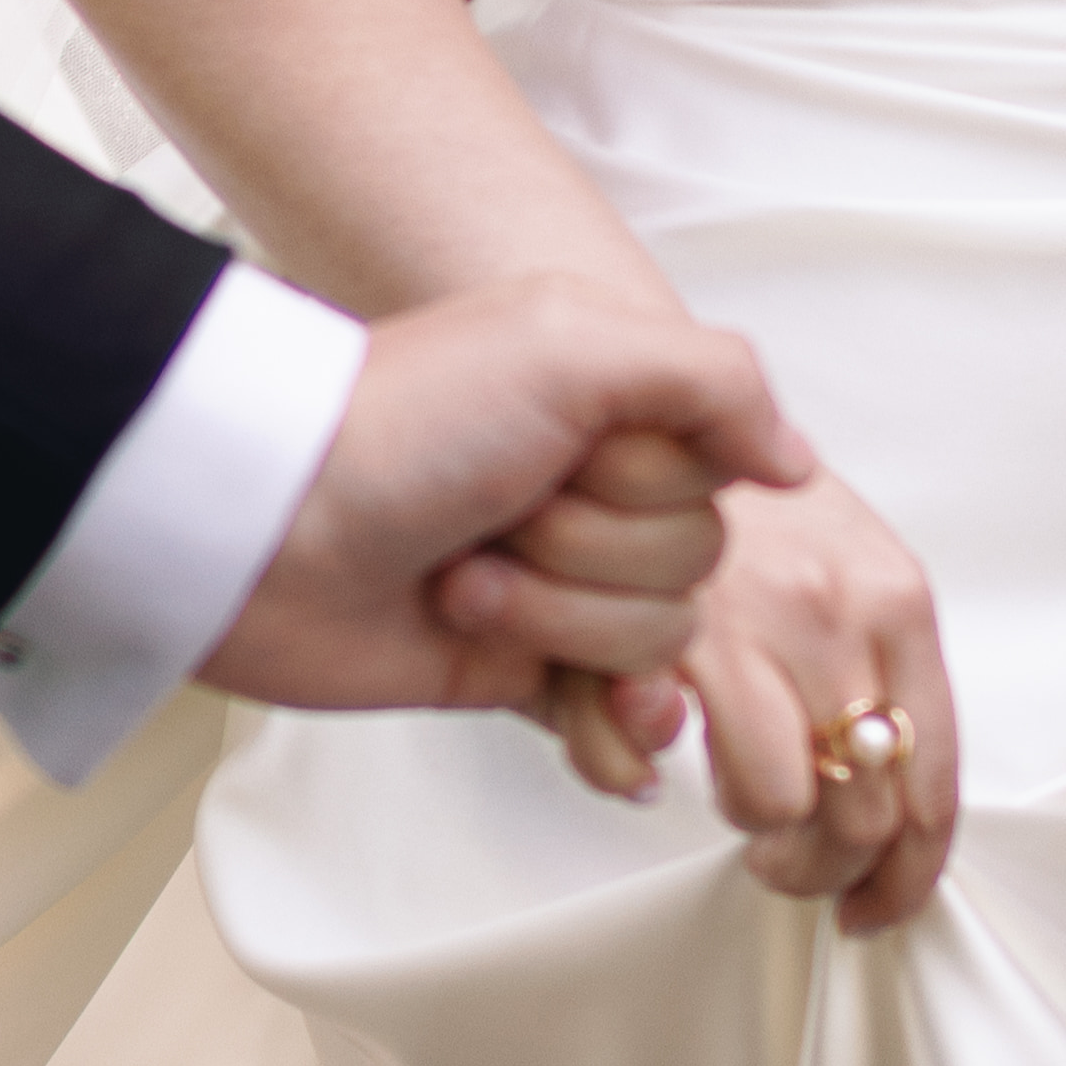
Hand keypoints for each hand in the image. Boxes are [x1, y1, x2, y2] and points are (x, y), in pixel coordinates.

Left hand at [201, 279, 813, 723]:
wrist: (267, 533)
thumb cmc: (400, 421)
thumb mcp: (571, 342)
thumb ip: (716, 379)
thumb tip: (799, 465)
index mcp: (614, 406)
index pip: (721, 473)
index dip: (653, 478)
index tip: (572, 453)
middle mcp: (596, 494)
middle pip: (697, 563)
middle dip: (593, 551)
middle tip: (495, 516)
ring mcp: (564, 588)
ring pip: (660, 642)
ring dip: (559, 618)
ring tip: (464, 582)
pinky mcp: (524, 674)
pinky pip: (627, 719)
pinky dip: (611, 723)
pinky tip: (586, 713)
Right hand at [645, 465, 964, 936]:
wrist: (636, 416)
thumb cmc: (727, 501)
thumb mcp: (829, 560)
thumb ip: (863, 660)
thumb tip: (882, 784)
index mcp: (897, 600)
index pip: (935, 777)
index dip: (911, 870)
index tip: (882, 903)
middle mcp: (847, 613)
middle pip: (875, 813)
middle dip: (834, 875)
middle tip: (799, 874)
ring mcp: (771, 626)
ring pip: (800, 810)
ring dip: (773, 846)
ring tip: (750, 831)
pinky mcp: (690, 639)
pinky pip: (729, 778)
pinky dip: (714, 802)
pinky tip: (696, 782)